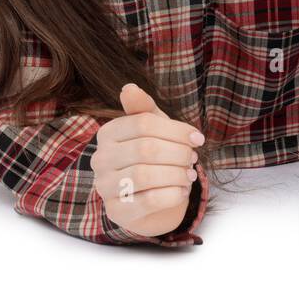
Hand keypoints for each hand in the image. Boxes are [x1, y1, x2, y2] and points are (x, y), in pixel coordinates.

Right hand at [93, 83, 203, 237]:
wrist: (149, 201)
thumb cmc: (153, 158)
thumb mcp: (154, 130)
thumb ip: (145, 109)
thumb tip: (129, 88)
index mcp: (108, 133)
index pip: (144, 123)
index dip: (177, 130)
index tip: (198, 139)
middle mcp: (100, 158)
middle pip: (146, 148)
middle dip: (178, 153)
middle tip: (193, 159)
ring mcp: (105, 186)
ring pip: (145, 175)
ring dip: (176, 174)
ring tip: (190, 175)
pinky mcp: (117, 210)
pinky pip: (149, 200)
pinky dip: (173, 194)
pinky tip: (182, 191)